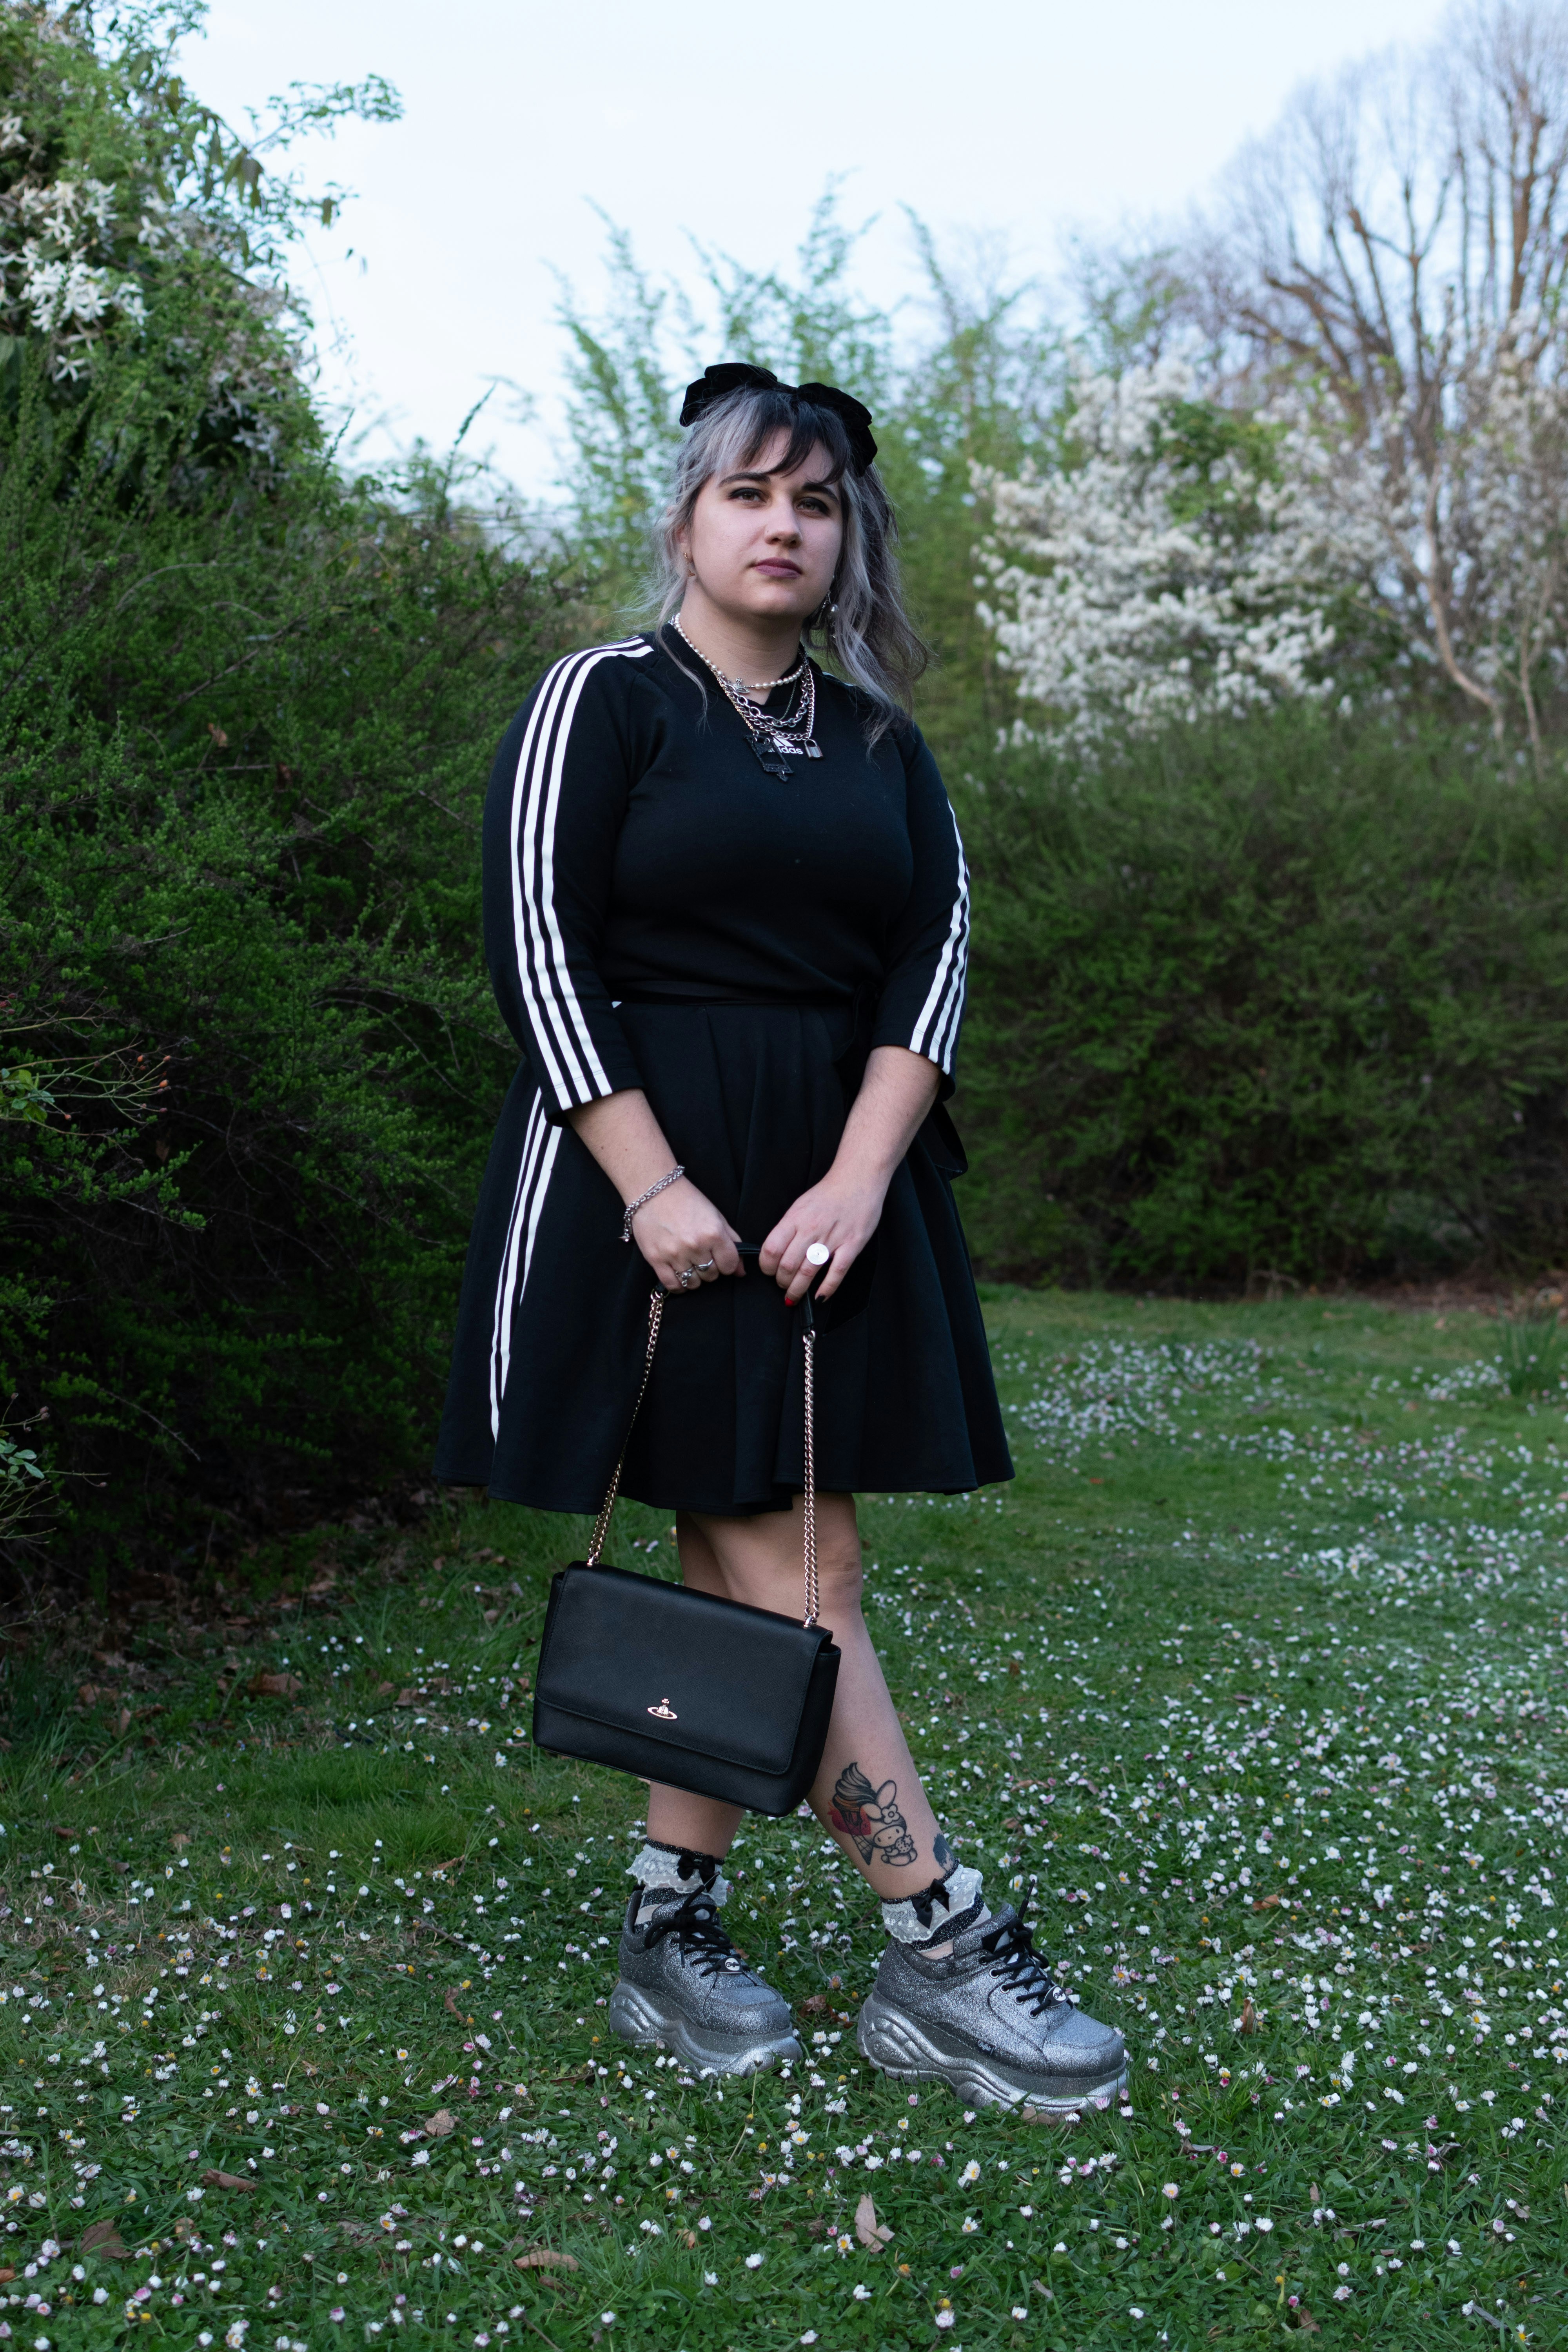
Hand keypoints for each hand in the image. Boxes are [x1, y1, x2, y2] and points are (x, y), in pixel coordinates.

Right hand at [632, 1176, 743, 1294]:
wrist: (653, 1190)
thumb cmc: (687, 1200)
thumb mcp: (716, 1216)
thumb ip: (732, 1242)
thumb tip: (741, 1271)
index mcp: (713, 1233)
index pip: (730, 1265)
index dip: (727, 1264)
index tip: (720, 1258)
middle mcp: (695, 1245)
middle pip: (711, 1275)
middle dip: (710, 1269)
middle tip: (701, 1257)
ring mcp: (675, 1254)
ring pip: (693, 1283)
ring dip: (694, 1277)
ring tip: (689, 1264)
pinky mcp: (656, 1259)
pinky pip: (673, 1285)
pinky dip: (679, 1285)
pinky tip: (679, 1275)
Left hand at [759, 1172, 887, 1304]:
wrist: (858, 1178)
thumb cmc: (828, 1193)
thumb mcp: (800, 1206)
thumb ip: (788, 1228)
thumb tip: (776, 1252)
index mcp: (794, 1218)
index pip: (771, 1249)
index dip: (766, 1267)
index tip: (768, 1272)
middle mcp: (811, 1229)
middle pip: (787, 1265)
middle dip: (781, 1282)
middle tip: (783, 1286)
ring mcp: (832, 1237)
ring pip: (808, 1272)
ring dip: (798, 1290)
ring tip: (794, 1296)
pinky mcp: (852, 1244)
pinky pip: (837, 1272)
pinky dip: (826, 1288)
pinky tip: (819, 1297)